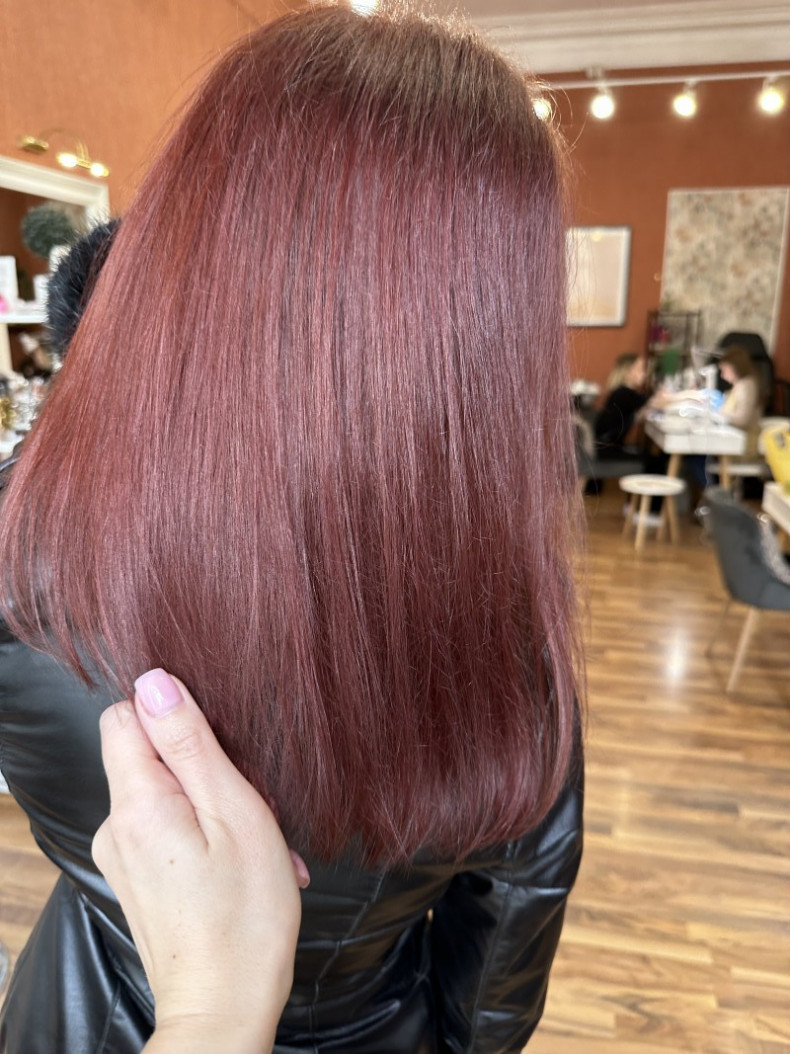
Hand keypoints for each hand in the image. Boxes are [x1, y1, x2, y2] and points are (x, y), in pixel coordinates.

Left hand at [93, 669, 307, 1053]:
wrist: (225, 1009)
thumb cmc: (244, 915)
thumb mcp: (233, 811)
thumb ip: (190, 743)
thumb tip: (155, 682)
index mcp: (136, 803)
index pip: (124, 714)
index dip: (172, 715)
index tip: (216, 747)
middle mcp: (116, 826)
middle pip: (149, 753)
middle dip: (204, 764)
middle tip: (250, 805)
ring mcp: (124, 854)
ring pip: (166, 790)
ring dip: (215, 802)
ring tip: (257, 843)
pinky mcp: (138, 876)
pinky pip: (168, 827)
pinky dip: (208, 832)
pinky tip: (243, 862)